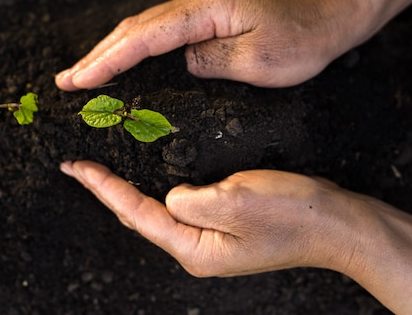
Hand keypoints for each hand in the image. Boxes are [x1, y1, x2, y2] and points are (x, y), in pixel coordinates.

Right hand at [55, 0, 360, 89]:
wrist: (331, 13)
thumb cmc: (302, 39)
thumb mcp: (260, 60)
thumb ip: (210, 62)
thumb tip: (179, 64)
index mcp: (204, 11)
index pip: (144, 38)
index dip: (107, 61)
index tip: (79, 81)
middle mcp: (195, 4)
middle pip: (133, 30)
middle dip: (96, 56)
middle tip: (65, 82)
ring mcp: (199, 8)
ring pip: (142, 30)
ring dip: (109, 51)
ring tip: (82, 74)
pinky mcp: (205, 17)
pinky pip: (158, 33)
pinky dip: (132, 48)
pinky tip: (122, 61)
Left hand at [60, 160, 348, 276]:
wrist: (336, 224)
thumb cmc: (292, 215)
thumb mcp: (236, 200)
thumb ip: (190, 199)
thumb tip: (169, 196)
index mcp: (193, 247)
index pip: (135, 212)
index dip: (103, 187)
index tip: (75, 166)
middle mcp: (195, 248)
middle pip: (139, 215)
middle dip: (108, 189)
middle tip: (80, 164)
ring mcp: (209, 239)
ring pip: (156, 210)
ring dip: (129, 188)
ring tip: (103, 167)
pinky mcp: (222, 225)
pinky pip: (179, 205)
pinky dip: (157, 187)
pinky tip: (150, 172)